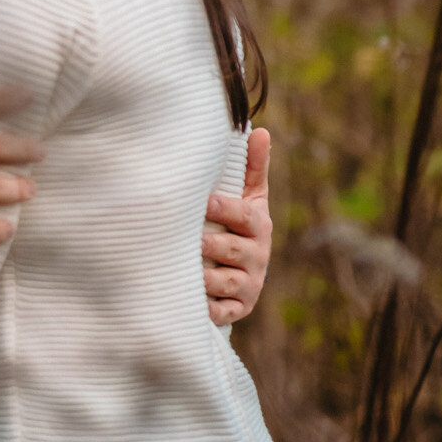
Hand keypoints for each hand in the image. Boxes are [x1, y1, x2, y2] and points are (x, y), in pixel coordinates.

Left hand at [204, 126, 272, 324]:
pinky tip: (187, 301)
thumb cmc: (237, 223)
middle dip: (210, 244)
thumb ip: (252, 167)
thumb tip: (258, 129)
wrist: (240, 272)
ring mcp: (247, 285)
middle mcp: (257, 257)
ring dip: (203, 276)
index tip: (204, 202)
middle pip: (232, 250)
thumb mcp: (248, 196)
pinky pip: (220, 311)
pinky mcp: (236, 309)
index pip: (246, 216)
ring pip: (224, 282)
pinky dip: (206, 308)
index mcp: (259, 226)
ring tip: (181, 269)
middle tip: (190, 239)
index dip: (225, 209)